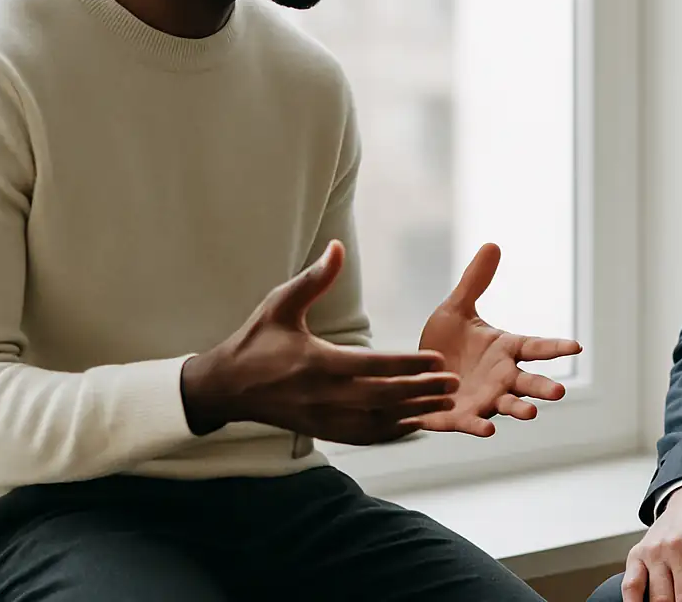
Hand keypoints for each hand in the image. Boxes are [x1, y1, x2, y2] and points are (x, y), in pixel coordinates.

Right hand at [181, 240, 459, 444]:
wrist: (227, 387)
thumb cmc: (256, 340)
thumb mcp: (280, 303)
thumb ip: (314, 278)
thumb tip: (338, 246)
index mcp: (316, 363)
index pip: (371, 366)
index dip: (407, 365)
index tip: (438, 360)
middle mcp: (323, 396)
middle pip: (382, 397)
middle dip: (421, 391)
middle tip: (454, 383)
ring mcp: (323, 418)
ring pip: (378, 421)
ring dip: (414, 413)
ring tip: (445, 402)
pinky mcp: (323, 431)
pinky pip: (364, 437)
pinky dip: (392, 433)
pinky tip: (416, 423)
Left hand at [413, 243, 582, 436]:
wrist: (414, 374)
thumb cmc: (443, 342)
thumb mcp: (455, 308)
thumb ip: (474, 281)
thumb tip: (492, 244)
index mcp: (504, 349)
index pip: (535, 347)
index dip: (555, 348)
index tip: (577, 347)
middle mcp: (501, 377)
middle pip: (528, 382)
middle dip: (543, 387)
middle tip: (560, 392)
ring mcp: (484, 399)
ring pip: (508, 406)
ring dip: (520, 409)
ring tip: (532, 412)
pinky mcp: (460, 417)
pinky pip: (473, 423)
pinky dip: (480, 427)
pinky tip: (488, 430)